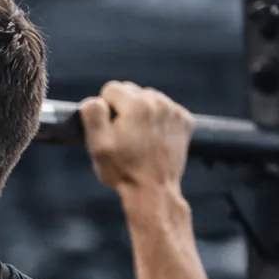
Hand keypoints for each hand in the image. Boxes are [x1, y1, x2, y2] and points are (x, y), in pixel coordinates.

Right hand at [78, 81, 193, 193]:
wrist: (154, 190)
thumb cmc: (122, 169)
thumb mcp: (97, 145)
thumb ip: (93, 115)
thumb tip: (95, 100)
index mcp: (136, 104)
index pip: (111, 88)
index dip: (105, 109)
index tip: (109, 129)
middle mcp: (158, 102)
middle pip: (132, 91)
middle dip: (124, 108)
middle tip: (124, 135)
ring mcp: (174, 111)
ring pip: (149, 99)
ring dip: (142, 113)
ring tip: (139, 138)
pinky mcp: (185, 121)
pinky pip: (165, 109)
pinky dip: (158, 120)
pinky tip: (153, 138)